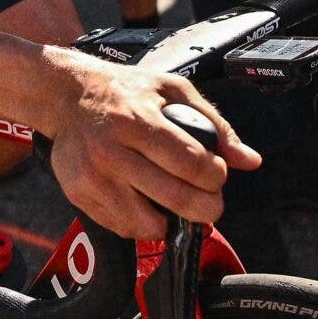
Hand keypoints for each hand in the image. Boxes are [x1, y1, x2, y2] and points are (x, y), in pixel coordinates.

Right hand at [42, 53, 256, 239]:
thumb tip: (250, 160)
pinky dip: (144, 222)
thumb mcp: (173, 90)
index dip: (216, 176)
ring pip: (151, 224)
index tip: (217, 174)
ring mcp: (93, 177)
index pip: (192, 163)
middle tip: (210, 201)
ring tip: (174, 198)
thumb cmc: (125, 90)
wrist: (67, 96)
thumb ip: (214, 124)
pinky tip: (146, 199)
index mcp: (137, 119)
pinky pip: (125, 227)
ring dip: (173, 219)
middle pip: (176, 198)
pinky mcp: (80, 195)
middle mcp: (112, 150)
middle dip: (207, 207)